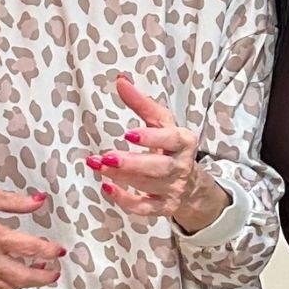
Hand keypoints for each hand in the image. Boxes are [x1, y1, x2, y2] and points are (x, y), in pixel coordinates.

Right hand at [0, 186, 65, 288]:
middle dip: (43, 277)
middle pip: (21, 275)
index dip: (48, 250)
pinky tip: (13, 280)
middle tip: (55, 272)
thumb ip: (15, 201)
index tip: (59, 250)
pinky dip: (6, 288)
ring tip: (36, 274)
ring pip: (7, 287)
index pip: (27, 247)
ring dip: (26, 284)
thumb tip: (39, 202)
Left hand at [90, 75, 226, 233]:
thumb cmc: (170, 146)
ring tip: (98, 165)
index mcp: (184, 142)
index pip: (171, 139)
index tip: (128, 133)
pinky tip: (106, 187)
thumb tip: (120, 79)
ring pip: (147, 186)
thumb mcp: (161, 122)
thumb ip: (141, 102)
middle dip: (132, 163)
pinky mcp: (163, 207)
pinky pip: (144, 209)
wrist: (190, 183)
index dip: (151, 137)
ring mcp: (173, 189)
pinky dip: (125, 200)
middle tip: (107, 157)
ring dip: (121, 176)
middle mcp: (181, 166)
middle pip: (159, 167)